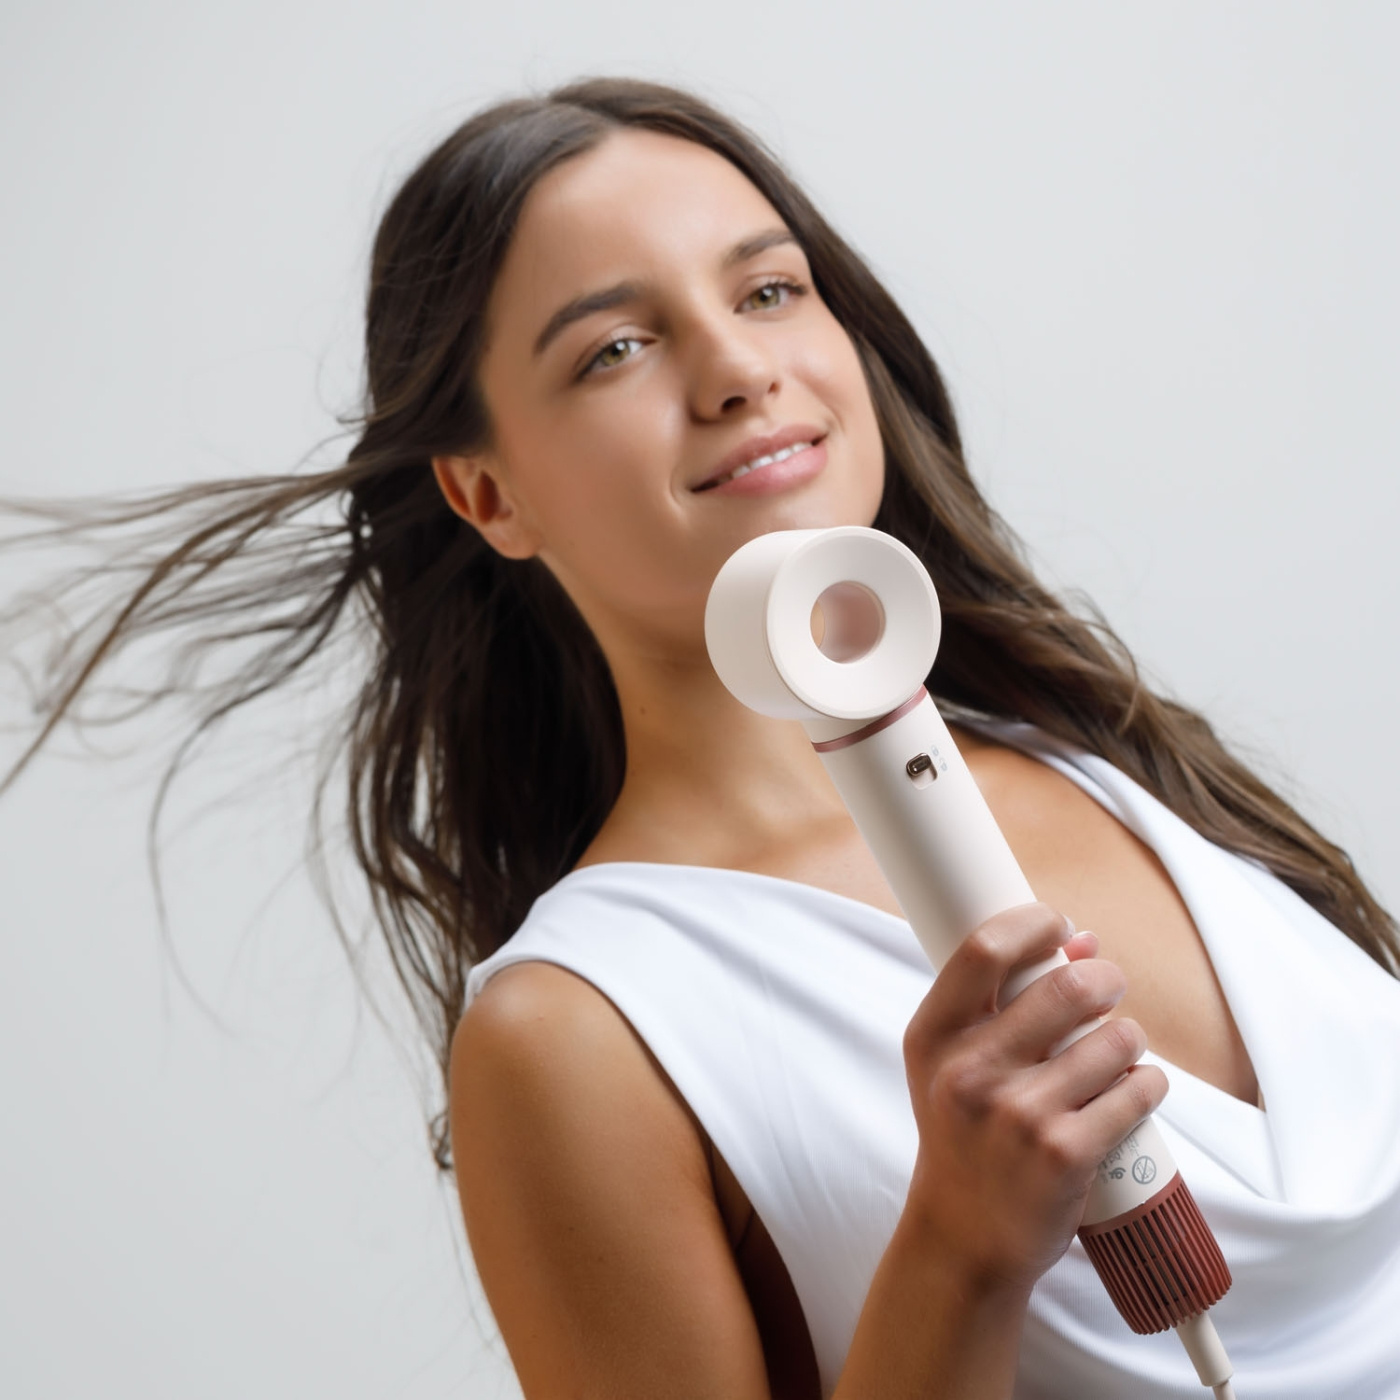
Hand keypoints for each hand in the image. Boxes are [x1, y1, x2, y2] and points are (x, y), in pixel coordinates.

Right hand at [899, 902, 1168, 1294]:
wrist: (965, 1235)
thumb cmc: (964, 1134)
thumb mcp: (955, 1062)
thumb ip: (1005, 999)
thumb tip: (1082, 939)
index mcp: (933, 1036)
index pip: (982, 949)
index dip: (1032, 923)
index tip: (1058, 925)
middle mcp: (969, 1071)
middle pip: (1066, 986)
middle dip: (1104, 978)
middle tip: (1109, 985)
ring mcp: (1018, 1114)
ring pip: (1114, 1038)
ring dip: (1129, 1037)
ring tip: (1119, 1050)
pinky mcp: (1066, 1153)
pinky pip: (1137, 1091)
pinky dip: (1147, 1084)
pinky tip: (1133, 1089)